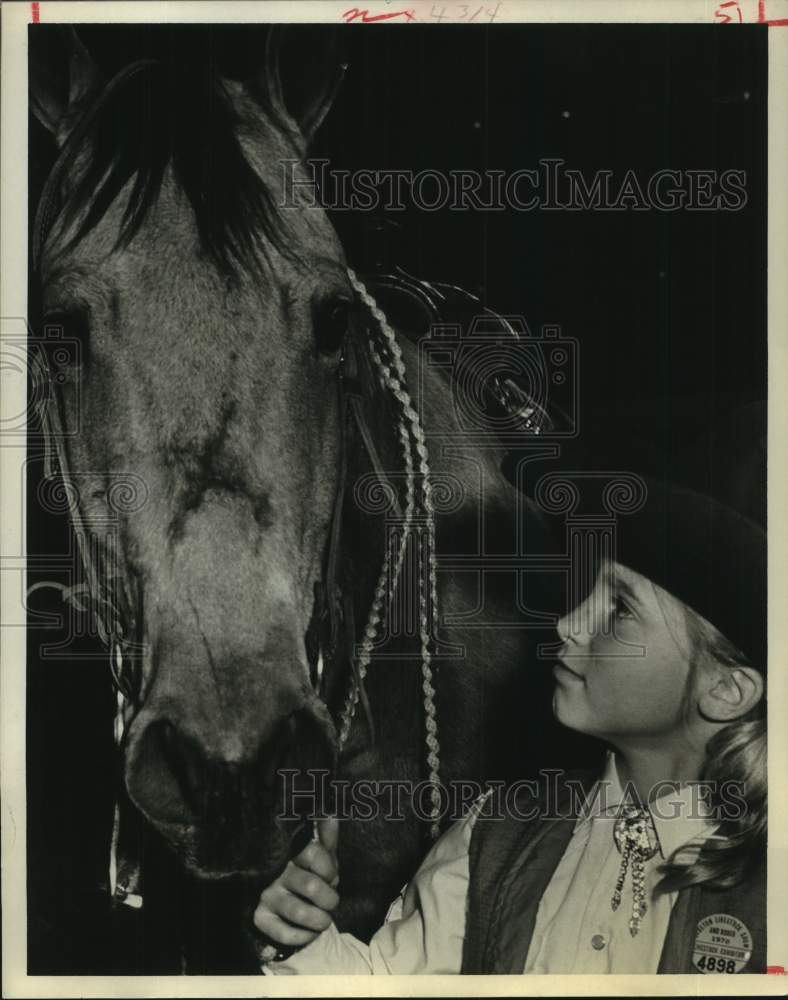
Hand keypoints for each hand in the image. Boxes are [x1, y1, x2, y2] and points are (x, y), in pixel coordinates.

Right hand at [253, 818, 339, 948]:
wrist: (274, 895)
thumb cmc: (303, 870)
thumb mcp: (316, 852)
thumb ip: (326, 838)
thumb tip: (332, 816)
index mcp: (290, 851)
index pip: (316, 856)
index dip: (330, 870)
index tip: (331, 876)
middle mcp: (275, 871)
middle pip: (312, 887)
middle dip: (330, 899)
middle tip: (330, 901)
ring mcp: (266, 895)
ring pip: (300, 913)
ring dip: (321, 920)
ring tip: (324, 919)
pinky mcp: (259, 918)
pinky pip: (286, 934)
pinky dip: (304, 936)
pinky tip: (309, 931)